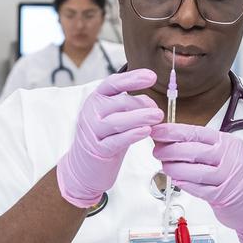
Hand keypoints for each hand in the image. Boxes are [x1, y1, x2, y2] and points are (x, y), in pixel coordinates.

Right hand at [56, 70, 163, 207]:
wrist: (83, 166)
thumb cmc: (104, 137)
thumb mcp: (115, 116)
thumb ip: (130, 107)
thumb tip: (150, 102)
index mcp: (96, 99)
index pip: (113, 83)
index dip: (132, 78)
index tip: (151, 76)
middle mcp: (92, 112)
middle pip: (119, 102)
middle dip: (141, 104)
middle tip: (158, 111)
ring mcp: (93, 131)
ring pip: (118, 121)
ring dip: (140, 118)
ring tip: (158, 117)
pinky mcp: (98, 149)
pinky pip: (117, 140)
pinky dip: (132, 135)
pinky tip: (146, 132)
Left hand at [151, 124, 242, 242]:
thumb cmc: (236, 176)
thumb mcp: (225, 154)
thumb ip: (201, 147)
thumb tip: (168, 141)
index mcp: (228, 142)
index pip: (196, 132)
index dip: (173, 132)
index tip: (157, 131)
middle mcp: (230, 157)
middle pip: (194, 151)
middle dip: (170, 150)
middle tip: (157, 151)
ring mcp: (228, 177)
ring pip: (195, 171)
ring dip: (175, 168)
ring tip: (165, 166)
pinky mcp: (224, 195)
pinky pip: (199, 189)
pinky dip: (185, 184)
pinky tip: (176, 181)